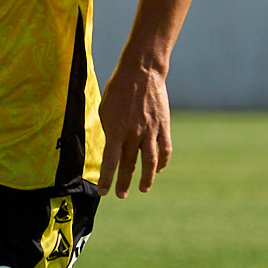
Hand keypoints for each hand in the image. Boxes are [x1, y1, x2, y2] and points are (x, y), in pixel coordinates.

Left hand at [97, 59, 170, 197]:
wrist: (142, 72)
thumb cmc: (118, 89)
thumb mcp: (105, 110)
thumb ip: (109, 132)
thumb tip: (112, 149)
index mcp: (116, 131)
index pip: (110, 162)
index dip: (106, 180)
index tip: (103, 192)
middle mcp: (134, 135)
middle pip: (129, 166)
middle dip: (124, 183)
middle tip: (120, 195)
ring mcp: (151, 132)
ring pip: (150, 164)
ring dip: (146, 179)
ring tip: (143, 189)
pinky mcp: (163, 127)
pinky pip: (165, 150)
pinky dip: (163, 162)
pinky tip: (159, 169)